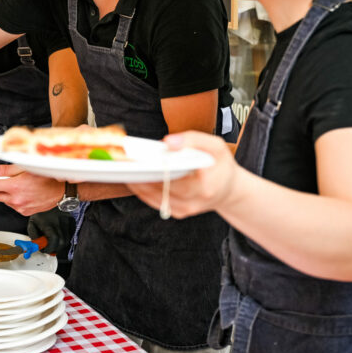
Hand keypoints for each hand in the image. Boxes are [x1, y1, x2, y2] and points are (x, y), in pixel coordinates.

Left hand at [0, 164, 62, 214]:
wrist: (61, 191)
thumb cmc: (46, 176)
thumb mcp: (26, 167)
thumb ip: (6, 169)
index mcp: (15, 186)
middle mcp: (15, 199)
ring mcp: (20, 207)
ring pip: (2, 199)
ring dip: (0, 192)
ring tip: (8, 183)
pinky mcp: (24, 212)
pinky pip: (11, 204)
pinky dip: (11, 197)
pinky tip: (19, 191)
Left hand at [26, 210, 75, 253]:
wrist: (52, 197)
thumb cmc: (40, 210)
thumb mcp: (32, 222)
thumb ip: (34, 235)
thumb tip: (38, 245)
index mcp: (49, 223)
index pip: (54, 240)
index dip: (50, 248)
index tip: (45, 250)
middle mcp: (60, 222)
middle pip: (62, 242)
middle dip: (55, 249)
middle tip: (49, 249)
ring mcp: (67, 221)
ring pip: (67, 239)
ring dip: (60, 244)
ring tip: (53, 242)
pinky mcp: (72, 220)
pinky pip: (70, 234)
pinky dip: (65, 238)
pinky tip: (58, 235)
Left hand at [129, 131, 243, 218]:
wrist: (228, 190)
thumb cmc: (220, 165)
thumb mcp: (215, 145)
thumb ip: (193, 140)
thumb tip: (167, 142)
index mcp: (206, 186)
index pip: (176, 180)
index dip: (156, 170)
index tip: (139, 160)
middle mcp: (195, 202)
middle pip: (160, 190)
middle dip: (141, 176)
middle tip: (123, 163)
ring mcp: (185, 210)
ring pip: (154, 198)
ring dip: (137, 184)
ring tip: (123, 168)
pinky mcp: (177, 212)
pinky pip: (155, 201)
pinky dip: (142, 190)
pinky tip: (132, 177)